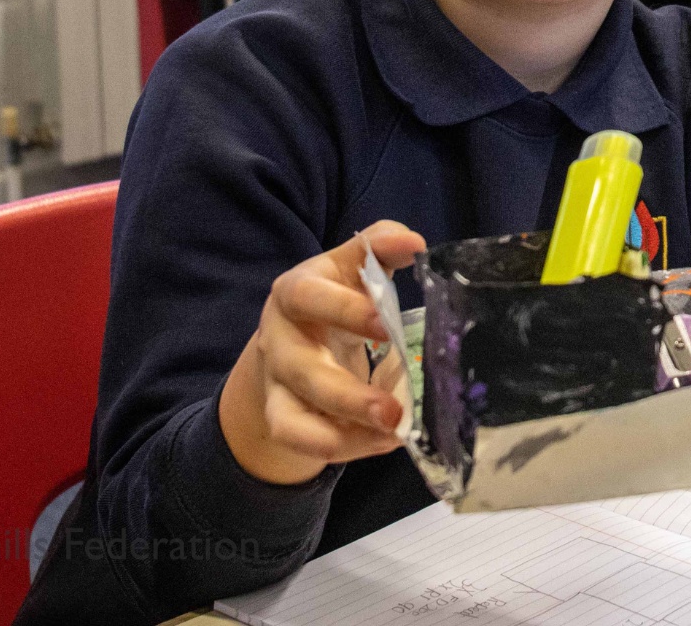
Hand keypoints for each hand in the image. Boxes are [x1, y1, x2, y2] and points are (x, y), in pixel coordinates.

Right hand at [218, 220, 427, 485]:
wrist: (291, 336)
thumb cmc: (335, 295)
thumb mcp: (351, 265)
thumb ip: (379, 246)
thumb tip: (414, 243)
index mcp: (294, 293)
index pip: (308, 298)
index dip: (345, 311)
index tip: (388, 324)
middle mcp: (278, 340)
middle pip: (302, 371)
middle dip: (347, 395)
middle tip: (394, 409)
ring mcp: (277, 384)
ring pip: (293, 417)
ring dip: (343, 432)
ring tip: (393, 434)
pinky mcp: (282, 417)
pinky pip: (302, 441)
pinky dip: (343, 447)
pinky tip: (382, 442)